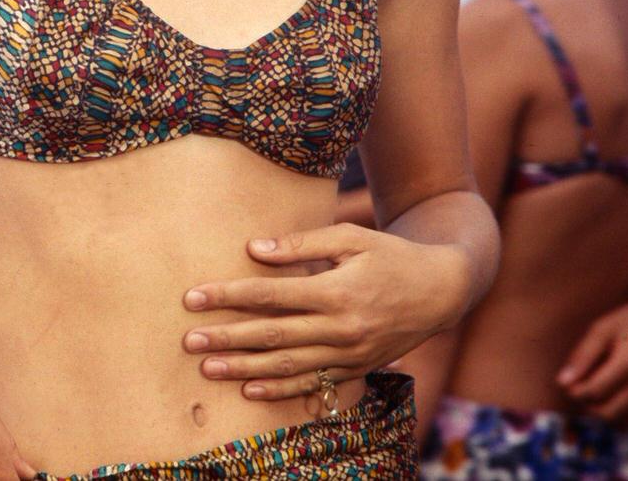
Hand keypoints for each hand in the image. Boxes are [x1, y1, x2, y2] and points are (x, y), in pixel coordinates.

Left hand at [182, 223, 469, 401]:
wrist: (440, 291)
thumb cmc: (390, 255)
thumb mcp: (351, 237)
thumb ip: (302, 244)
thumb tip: (255, 249)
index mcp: (336, 291)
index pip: (271, 296)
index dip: (230, 296)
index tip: (194, 297)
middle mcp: (340, 329)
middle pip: (272, 336)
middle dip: (226, 338)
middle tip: (188, 340)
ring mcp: (348, 354)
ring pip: (286, 366)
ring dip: (243, 368)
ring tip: (207, 369)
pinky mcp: (355, 369)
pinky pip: (312, 384)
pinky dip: (279, 390)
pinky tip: (249, 389)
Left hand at [558, 292, 627, 427]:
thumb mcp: (603, 328)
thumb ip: (582, 357)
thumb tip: (562, 383)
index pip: (595, 393)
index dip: (576, 392)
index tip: (569, 385)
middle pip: (609, 414)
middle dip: (590, 407)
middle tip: (583, 393)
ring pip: (627, 423)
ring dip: (608, 416)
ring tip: (600, 397)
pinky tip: (620, 401)